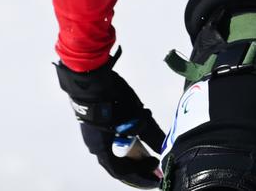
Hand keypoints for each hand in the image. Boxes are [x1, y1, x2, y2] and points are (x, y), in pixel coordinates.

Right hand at [56, 48, 165, 187]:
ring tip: (149, 149)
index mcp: (103, 151)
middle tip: (155, 166)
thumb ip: (151, 135)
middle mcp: (96, 146)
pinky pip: (113, 139)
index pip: (123, 173)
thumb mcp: (136, 120)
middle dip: (139, 167)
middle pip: (119, 164)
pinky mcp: (96, 122)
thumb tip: (164, 148)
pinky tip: (137, 132)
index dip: (141, 177)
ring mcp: (94, 134)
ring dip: (134, 153)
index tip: (157, 177)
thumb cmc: (113, 101)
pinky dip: (127, 141)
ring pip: (116, 151)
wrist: (91, 78)